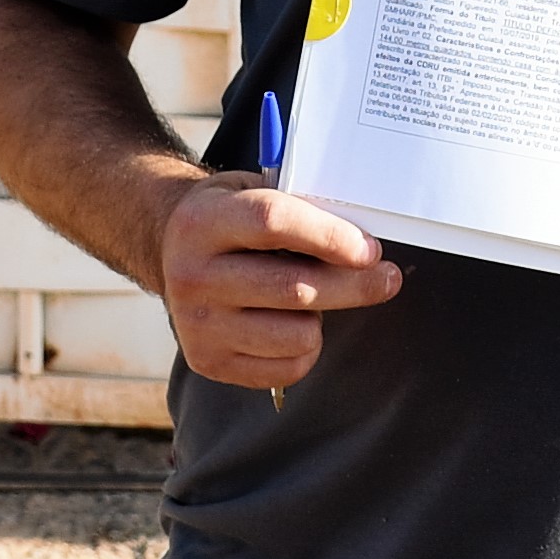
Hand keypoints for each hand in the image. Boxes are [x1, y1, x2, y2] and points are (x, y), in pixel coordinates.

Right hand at [159, 176, 399, 391]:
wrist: (172, 252)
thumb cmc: (230, 219)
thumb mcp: (252, 190)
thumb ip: (300, 209)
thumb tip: (365, 243)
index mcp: (202, 222)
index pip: (272, 223)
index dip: (330, 236)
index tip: (369, 250)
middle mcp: (191, 276)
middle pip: (294, 288)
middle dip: (354, 285)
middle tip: (386, 278)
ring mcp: (197, 324)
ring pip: (298, 334)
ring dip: (320, 317)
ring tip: (308, 299)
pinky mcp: (208, 362)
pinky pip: (289, 367)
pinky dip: (307, 348)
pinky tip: (292, 324)